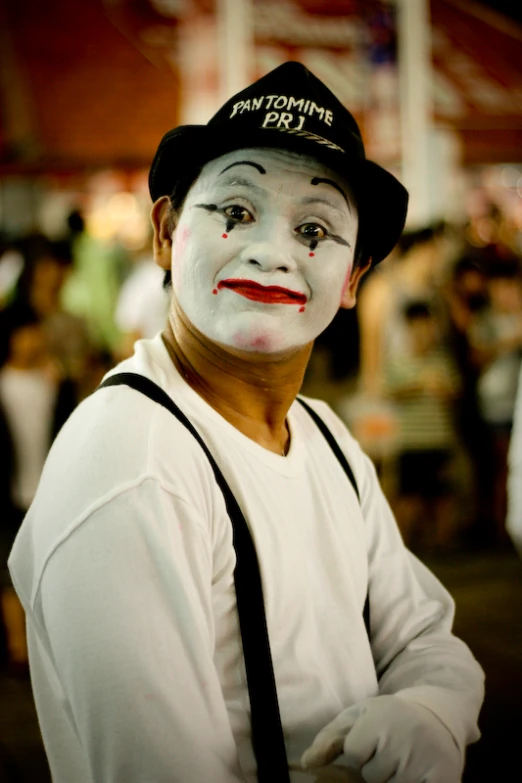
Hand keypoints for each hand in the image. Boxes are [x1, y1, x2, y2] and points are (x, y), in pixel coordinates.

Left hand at [301, 695, 462, 782]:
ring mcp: (424, 760)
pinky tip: (415, 774)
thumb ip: (329, 738)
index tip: (369, 741)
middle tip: (388, 752)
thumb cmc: (388, 718)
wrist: (435, 715)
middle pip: (372, 775)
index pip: (354, 753)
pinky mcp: (444, 778)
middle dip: (376, 768)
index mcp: (380, 718)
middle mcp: (403, 738)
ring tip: (402, 761)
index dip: (359, 751)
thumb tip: (307, 763)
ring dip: (393, 779)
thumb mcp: (358, 717)